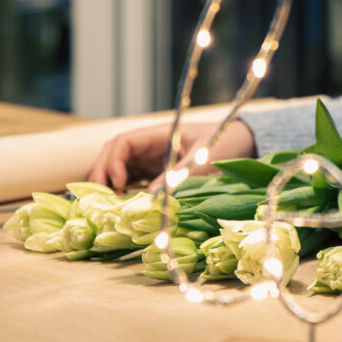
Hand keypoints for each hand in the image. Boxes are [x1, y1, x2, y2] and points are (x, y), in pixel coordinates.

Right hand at [87, 120, 255, 191]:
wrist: (244, 145)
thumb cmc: (226, 144)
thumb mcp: (205, 159)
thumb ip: (179, 174)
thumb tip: (150, 195)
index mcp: (160, 135)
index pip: (124, 142)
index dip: (114, 161)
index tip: (120, 183)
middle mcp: (151, 146)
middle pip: (113, 154)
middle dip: (101, 173)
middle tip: (97, 197)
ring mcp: (152, 160)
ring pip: (119, 168)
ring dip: (108, 183)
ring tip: (105, 204)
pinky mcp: (157, 173)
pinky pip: (133, 180)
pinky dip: (122, 192)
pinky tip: (121, 207)